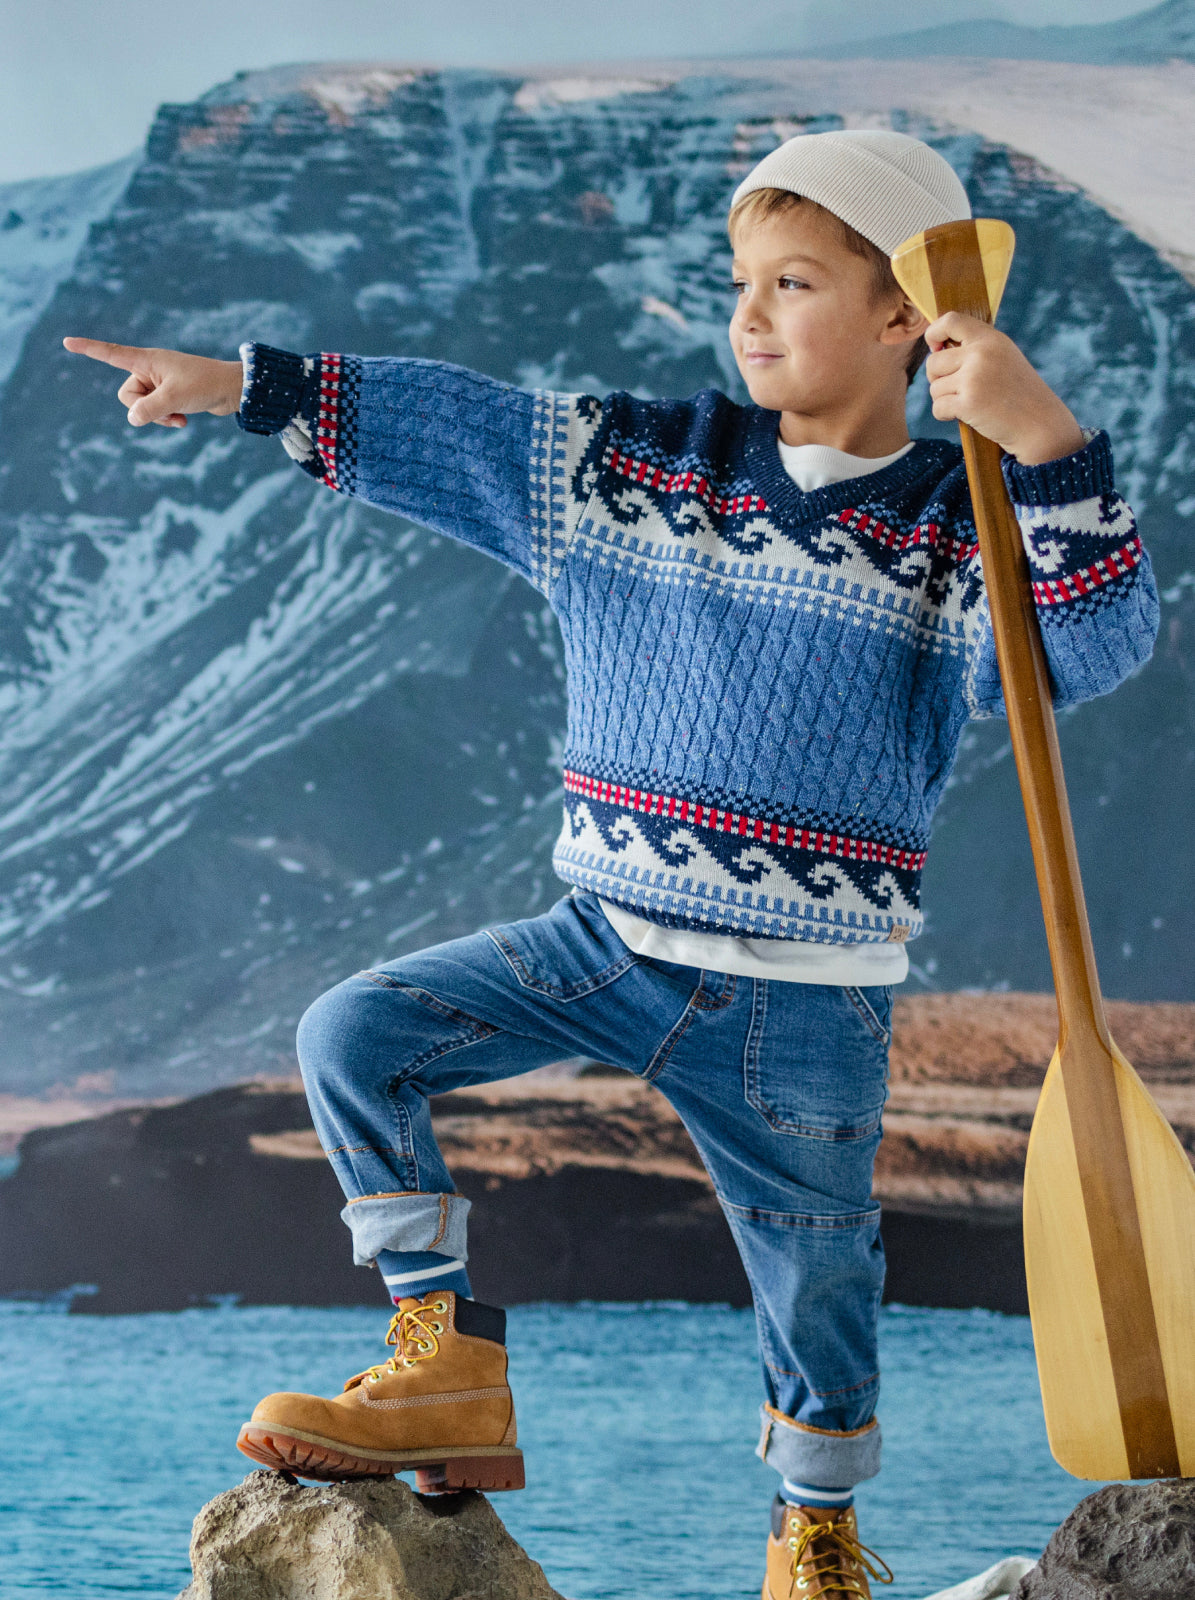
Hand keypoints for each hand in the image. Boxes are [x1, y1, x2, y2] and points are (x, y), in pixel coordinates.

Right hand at [62, 338, 243, 427]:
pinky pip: (155, 411)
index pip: (111, 353)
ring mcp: (159, 383)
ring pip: (141, 407)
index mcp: (147, 359)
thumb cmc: (205, 385)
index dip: (89, 349)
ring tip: (179, 416)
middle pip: (126, 395)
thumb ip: (149, 410)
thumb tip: (132, 420)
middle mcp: (149, 368)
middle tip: (167, 408)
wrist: (233, 390)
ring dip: (158, 417)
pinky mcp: (169, 395)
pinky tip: (184, 421)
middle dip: (142, 408)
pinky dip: (167, 418)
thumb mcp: (174, 399)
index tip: (67, 342)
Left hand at [924, 312, 1086, 465]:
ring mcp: (973, 378)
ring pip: (934, 388)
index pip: (951, 320)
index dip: (934, 332)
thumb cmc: (1018, 393)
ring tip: (970, 403)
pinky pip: (938, 408)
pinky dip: (946, 415)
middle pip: (933, 362)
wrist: (1040, 423)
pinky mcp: (968, 403)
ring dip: (945, 400)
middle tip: (957, 389)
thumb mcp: (1003, 358)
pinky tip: (966, 416)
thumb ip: (975, 349)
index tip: (935, 347)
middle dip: (937, 379)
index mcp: (991, 339)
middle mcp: (981, 354)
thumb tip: (935, 349)